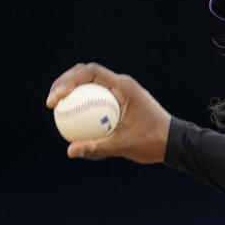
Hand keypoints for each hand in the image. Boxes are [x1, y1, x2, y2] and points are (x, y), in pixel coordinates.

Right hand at [46, 63, 170, 163]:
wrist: (173, 142)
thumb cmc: (152, 142)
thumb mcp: (123, 146)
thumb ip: (97, 147)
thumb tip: (70, 151)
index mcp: (124, 86)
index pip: (91, 72)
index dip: (68, 81)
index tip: (56, 99)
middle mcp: (123, 83)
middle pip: (86, 73)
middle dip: (64, 82)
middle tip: (51, 102)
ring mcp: (122, 90)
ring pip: (91, 83)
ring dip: (72, 90)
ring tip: (56, 107)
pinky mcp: (122, 99)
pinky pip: (98, 96)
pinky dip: (84, 102)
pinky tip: (72, 119)